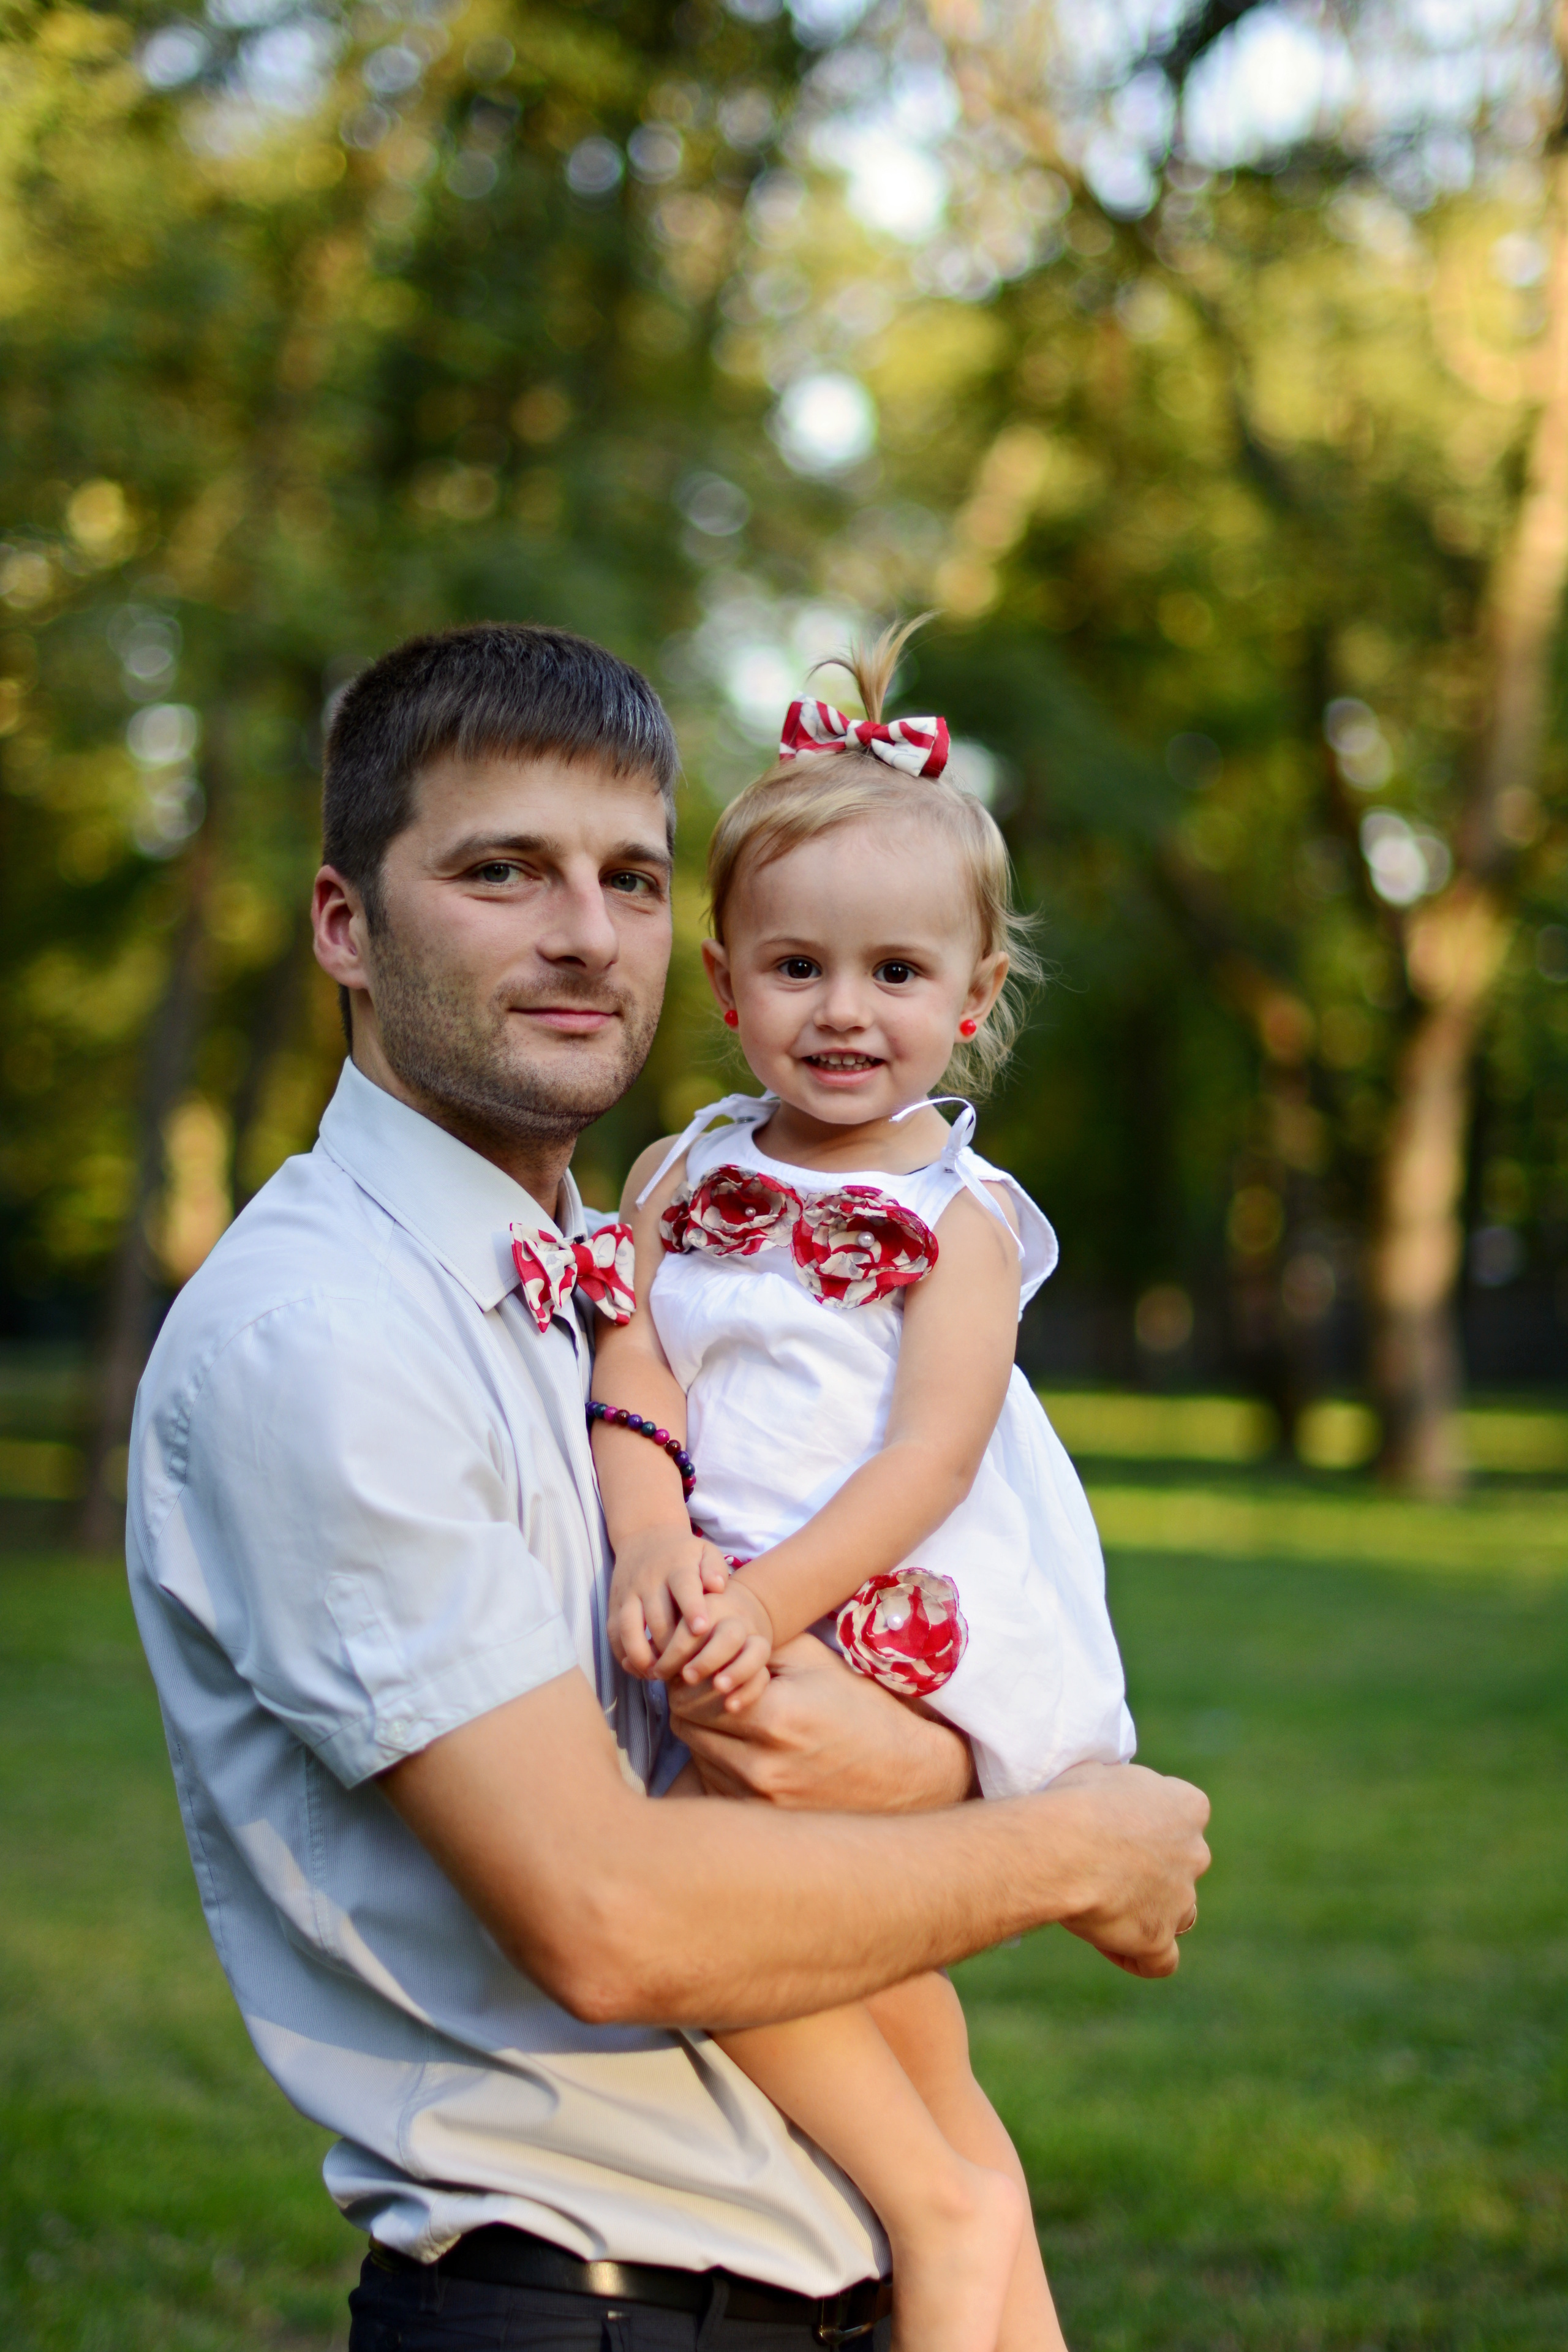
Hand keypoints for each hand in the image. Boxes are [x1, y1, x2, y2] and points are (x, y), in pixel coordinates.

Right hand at [608, 1527, 730, 1678]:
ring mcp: (628, 1593)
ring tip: (658, 1675)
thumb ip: (715, 1569)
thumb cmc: (685, 1554)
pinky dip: (623, 1654)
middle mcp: (649, 1580)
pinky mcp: (614, 1604)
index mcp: (677, 1567)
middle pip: (657, 1618)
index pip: (684, 1587)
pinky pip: (614, 1633)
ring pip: (629, 1628)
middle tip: (686, 1670)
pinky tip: (638, 1669)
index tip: (701, 1629)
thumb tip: (718, 1587)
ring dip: (642, 1655)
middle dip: (670, 1647)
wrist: (646, 1535)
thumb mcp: (705, 1551)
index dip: (692, 1608)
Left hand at [653, 1577, 773, 1711]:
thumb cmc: (689, 1619)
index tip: (659, 1671)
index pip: (692, 1625)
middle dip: (708, 1659)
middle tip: (688, 1678)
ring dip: (736, 1672)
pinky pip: (765, 1672)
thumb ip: (650, 1642)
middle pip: (727, 1636)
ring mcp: (753, 1636)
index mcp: (705, 1605)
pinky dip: (750, 1690)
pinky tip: (731, 1706)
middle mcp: (733, 1618)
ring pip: (754, 1651)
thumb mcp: (671, 1620)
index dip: (677, 1649)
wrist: (733, 1606)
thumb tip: (625, 1664)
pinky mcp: (763, 1651)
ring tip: (718, 1688)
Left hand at [671, 1633, 975, 1810]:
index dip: (694, 1671)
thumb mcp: (812, 1660)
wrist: (904, 1772)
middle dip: (692, 1698)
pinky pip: (713, 1784)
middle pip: (686, 1725)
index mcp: (775, 1718)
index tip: (705, 1661)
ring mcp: (760, 1800)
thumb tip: (701, 1636)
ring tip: (733, 1714)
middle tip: (711, 1683)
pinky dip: (718, 1762)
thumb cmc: (858, 1706)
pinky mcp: (761, 1820)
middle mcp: (762, 1767)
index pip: (692, 1692)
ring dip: (704, 1731)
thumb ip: (751, 1645)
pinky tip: (745, 1747)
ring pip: (695, 1755)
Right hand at [1044, 1761, 1211, 1979]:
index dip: (1149, 1824)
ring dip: (1150, 1911)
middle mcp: (1195, 1853)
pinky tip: (1113, 1947)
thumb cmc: (1074, 1802)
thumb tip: (1110, 1798)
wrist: (1064, 1847)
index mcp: (1187, 1806)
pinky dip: (1140, 1957)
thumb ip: (1121, 1791)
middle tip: (1101, 1866)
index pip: (1182, 1815)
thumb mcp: (1100, 1772)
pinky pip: (1160, 1960)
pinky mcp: (1159, 1938)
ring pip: (1178, 1911)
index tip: (1116, 1827)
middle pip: (1181, 1865)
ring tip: (1103, 1906)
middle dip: (1150, 1869)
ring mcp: (1181, 1899)